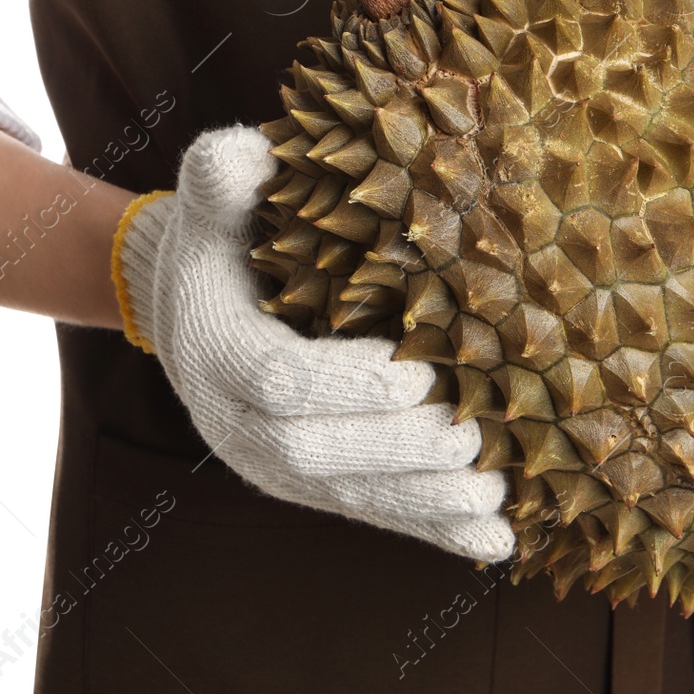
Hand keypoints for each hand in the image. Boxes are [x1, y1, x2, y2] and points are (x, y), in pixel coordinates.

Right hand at [112, 125, 514, 561]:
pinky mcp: (309, 488)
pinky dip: (432, 531)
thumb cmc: (222, 239)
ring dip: (426, 502)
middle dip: (400, 449)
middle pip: (316, 454)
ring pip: (348, 498)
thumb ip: (222, 175)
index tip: (418, 374)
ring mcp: (270, 466)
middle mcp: (234, 426)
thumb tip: (243, 153)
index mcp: (216, 353)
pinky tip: (496, 541)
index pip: (280, 382)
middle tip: (477, 431)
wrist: (194, 301)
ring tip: (499, 492)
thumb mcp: (213, 200)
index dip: (347, 384)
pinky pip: (368, 514)